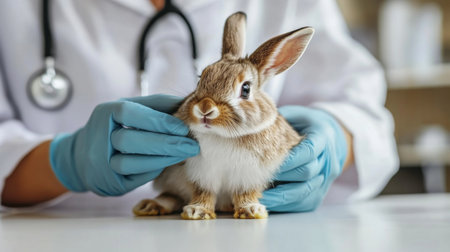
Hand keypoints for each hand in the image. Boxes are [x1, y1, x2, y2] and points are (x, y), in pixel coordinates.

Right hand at [49, 94, 198, 195]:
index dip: (158, 120)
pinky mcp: (108, 183)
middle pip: (131, 140)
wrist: (83, 156)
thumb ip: (157, 106)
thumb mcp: (131, 110)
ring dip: (162, 158)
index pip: (130, 113)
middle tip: (192, 145)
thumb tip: (188, 102)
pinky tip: (168, 163)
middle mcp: (97, 138)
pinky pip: (134, 178)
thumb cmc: (116, 128)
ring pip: (131, 162)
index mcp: (105, 113)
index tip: (183, 127)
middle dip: (166, 143)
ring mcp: (100, 163)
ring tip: (185, 154)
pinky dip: (153, 170)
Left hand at [260, 106, 347, 211]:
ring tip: (259, 196)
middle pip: (307, 173)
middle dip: (281, 177)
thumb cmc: (306, 124)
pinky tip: (269, 202)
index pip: (309, 151)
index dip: (289, 159)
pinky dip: (286, 205)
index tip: (266, 162)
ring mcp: (327, 179)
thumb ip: (278, 119)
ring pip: (306, 192)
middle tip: (257, 178)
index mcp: (323, 137)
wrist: (331, 136)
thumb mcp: (295, 114)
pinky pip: (305, 203)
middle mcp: (329, 160)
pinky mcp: (321, 193)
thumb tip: (252, 122)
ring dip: (281, 196)